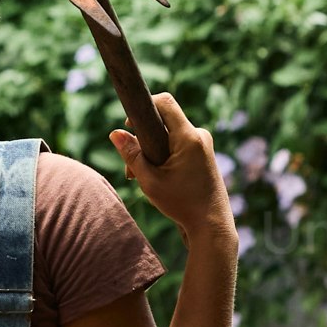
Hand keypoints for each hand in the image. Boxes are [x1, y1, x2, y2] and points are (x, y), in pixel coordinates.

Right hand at [112, 96, 234, 242]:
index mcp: (189, 137)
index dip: (144, 106)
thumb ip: (131, 155)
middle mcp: (200, 135)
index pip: (165, 102)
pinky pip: (179, 144)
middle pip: (165, 120)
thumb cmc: (182, 204)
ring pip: (171, 134)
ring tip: (144, 179)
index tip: (130, 126)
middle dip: (145, 138)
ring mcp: (204, 144)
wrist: (212, 225)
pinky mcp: (204, 153)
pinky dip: (166, 156)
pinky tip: (160, 178)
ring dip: (153, 151)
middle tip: (132, 168)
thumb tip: (114, 133)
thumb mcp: (150, 181)